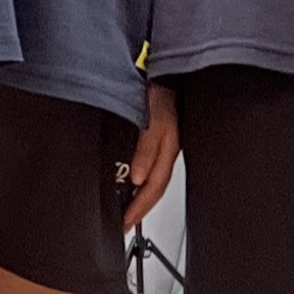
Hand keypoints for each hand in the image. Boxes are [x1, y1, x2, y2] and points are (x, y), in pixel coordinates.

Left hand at [124, 83, 179, 228]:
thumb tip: (140, 178)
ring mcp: (164, 143)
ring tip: (126, 212)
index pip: (153, 188)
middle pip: (154, 188)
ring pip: (152, 178)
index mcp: (169, 149)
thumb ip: (146, 148)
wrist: (164, 68)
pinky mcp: (156, 135)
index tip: (125, 223)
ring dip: (139, 196)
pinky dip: (140, 179)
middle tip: (124, 225)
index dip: (139, 208)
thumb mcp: (152, 120)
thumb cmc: (160, 89)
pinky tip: (131, 183)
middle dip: (140, 209)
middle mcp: (168, 149)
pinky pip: (149, 165)